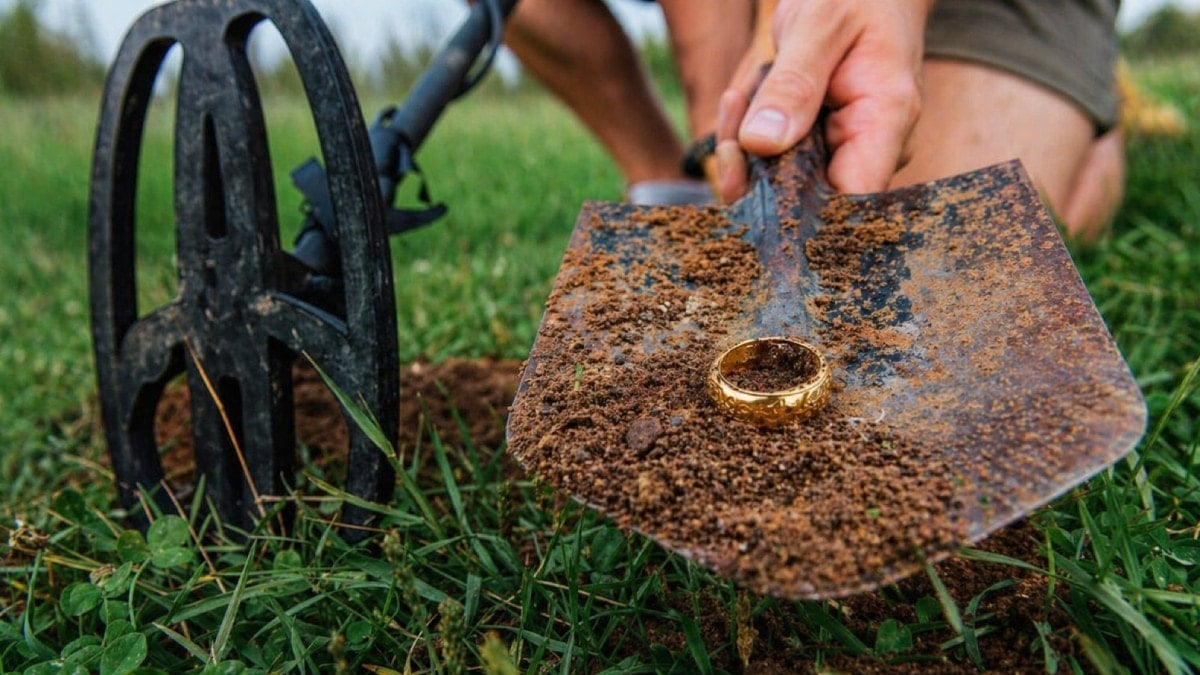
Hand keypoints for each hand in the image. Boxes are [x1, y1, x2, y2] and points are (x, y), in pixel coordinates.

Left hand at [715, 0, 931, 202]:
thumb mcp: (821, 24)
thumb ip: (793, 83)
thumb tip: (762, 143)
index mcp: (887, 121)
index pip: (853, 201)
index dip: (801, 216)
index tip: (752, 190)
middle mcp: (870, 148)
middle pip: (807, 201)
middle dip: (756, 174)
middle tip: (731, 133)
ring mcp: (844, 151)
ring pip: (781, 183)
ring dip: (745, 150)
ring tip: (738, 98)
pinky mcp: (818, 146)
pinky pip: (774, 160)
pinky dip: (746, 136)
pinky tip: (742, 98)